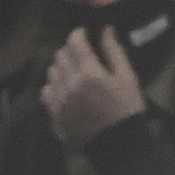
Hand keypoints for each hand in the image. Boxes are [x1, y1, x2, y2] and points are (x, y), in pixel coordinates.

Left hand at [41, 22, 145, 146]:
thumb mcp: (128, 78)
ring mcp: (61, 99)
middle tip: (81, 55)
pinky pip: (46, 90)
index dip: (78, 34)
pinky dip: (53, 85)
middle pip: (60, 54)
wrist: (120, 145)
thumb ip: (114, 51)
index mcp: (90, 73)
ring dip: (61, 67)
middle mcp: (72, 84)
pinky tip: (65, 88)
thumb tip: (105, 29)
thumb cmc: (127, 109)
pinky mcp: (56, 113)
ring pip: (52, 70)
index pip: (74, 42)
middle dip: (70, 50)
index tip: (84, 35)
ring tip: (73, 72)